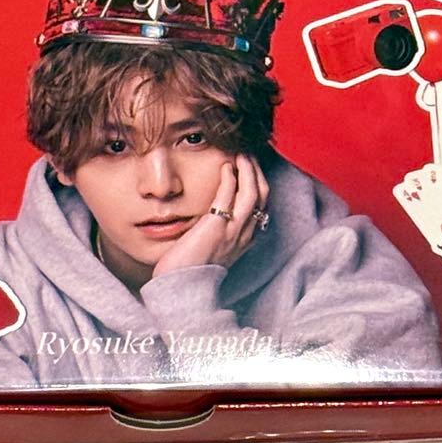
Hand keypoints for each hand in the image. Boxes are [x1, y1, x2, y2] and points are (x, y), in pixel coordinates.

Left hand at [153, 155, 269, 276]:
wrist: (179, 289)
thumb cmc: (188, 269)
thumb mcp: (210, 248)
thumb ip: (217, 231)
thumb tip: (213, 214)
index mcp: (244, 240)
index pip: (262, 206)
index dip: (259, 182)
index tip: (251, 167)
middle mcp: (244, 235)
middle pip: (262, 196)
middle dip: (258, 171)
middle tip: (249, 154)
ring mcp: (232, 232)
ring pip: (251, 193)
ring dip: (248, 169)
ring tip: (241, 153)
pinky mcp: (216, 227)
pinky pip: (229, 196)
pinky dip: (231, 178)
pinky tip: (226, 166)